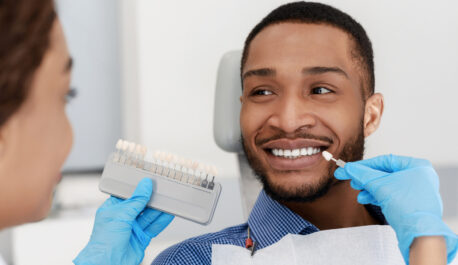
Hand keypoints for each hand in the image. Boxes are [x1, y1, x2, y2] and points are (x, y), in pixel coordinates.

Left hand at [73, 178, 173, 264]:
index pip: (129, 194)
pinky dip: (162, 221)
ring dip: (159, 209)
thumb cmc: (104, 241)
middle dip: (152, 198)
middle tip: (163, 189)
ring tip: (169, 200)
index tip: (150, 181)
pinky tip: (169, 214)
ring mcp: (133, 228)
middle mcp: (124, 217)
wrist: (107, 263)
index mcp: (114, 208)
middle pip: (142, 204)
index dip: (139, 188)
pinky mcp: (142, 238)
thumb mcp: (121, 214)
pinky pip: (154, 227)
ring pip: (150, 215)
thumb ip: (136, 200)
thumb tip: (145, 185)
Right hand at [334, 155, 456, 263]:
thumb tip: (349, 168)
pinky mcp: (411, 203)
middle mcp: (418, 176)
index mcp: (416, 166)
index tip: (349, 168)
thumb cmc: (407, 206)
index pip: (385, 161)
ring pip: (386, 185)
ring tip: (358, 193)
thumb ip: (363, 175)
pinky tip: (365, 199)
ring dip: (369, 189)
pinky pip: (391, 195)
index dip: (364, 165)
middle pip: (385, 173)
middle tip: (351, 181)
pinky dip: (377, 196)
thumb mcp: (380, 186)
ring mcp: (416, 191)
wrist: (420, 234)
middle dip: (366, 179)